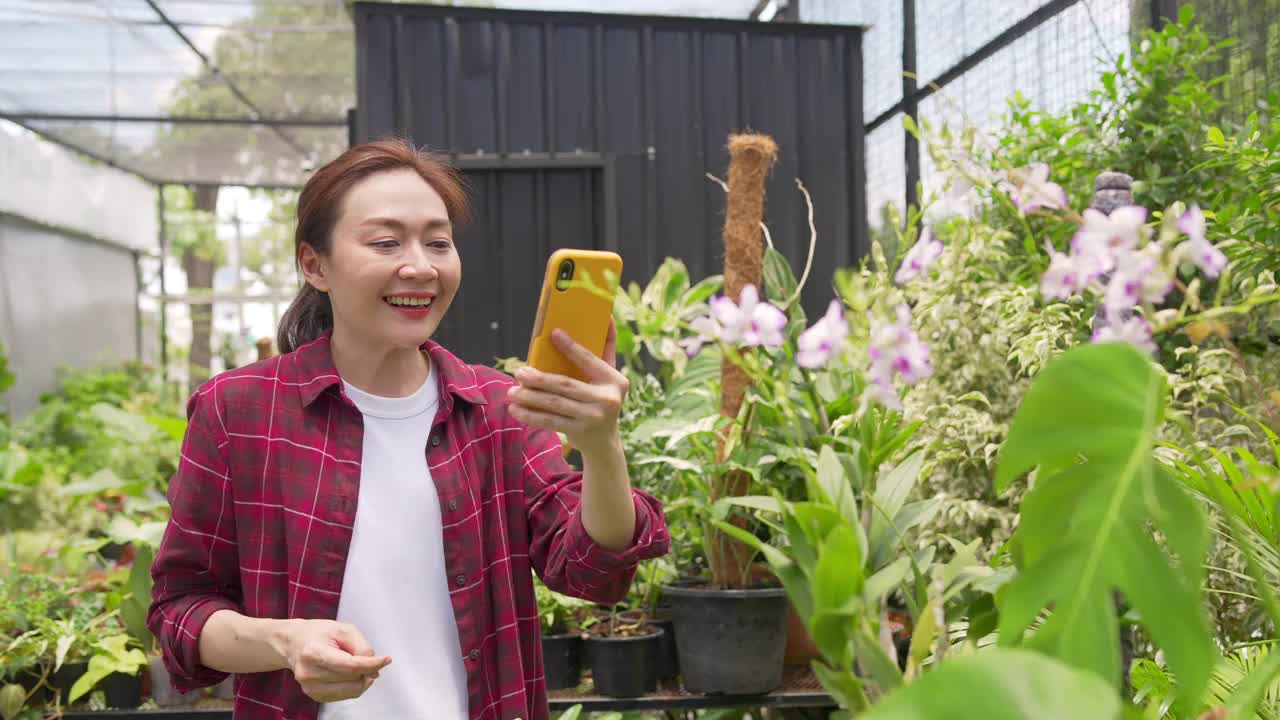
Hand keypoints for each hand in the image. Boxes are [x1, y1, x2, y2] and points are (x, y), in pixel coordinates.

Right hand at [281, 620, 390, 703]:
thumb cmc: (317, 633)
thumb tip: (373, 667)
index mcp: (314, 653)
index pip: (350, 666)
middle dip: (367, 669)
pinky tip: (347, 673)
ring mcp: (311, 688)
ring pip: (352, 690)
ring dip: (362, 679)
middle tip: (366, 658)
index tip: (386, 660)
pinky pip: (345, 695)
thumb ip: (361, 646)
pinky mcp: (315, 696)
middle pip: (353, 679)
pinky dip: (353, 685)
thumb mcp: (343, 629)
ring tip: (356, 665)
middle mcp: (310, 674)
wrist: (293, 643)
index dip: (372, 664)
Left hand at [509, 319, 629, 456]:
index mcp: (615, 381)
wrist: (605, 441)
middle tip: (518, 372)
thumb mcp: (609, 375)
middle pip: (565, 385)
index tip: (553, 333)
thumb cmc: (602, 397)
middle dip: (538, 378)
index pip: (590, 360)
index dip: (572, 346)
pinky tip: (515, 409)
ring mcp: (593, 418)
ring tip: (512, 391)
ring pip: (554, 404)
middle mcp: (607, 400)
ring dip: (529, 397)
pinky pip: (549, 421)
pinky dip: (530, 415)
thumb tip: (608, 316)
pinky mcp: (579, 432)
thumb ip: (607, 348)